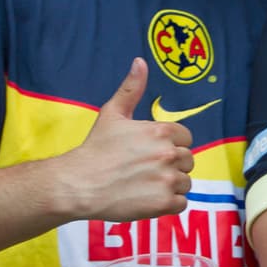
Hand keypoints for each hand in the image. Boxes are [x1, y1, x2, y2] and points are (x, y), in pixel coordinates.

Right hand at [49, 57, 193, 221]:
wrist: (79, 184)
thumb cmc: (95, 149)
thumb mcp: (112, 113)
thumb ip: (131, 88)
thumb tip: (140, 61)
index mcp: (162, 131)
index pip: (185, 138)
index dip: (170, 145)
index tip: (150, 153)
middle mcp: (169, 154)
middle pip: (187, 161)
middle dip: (171, 166)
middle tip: (144, 170)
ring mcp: (168, 180)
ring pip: (185, 183)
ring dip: (170, 186)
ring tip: (144, 185)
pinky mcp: (164, 203)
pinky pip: (181, 203)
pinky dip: (168, 204)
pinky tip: (147, 199)